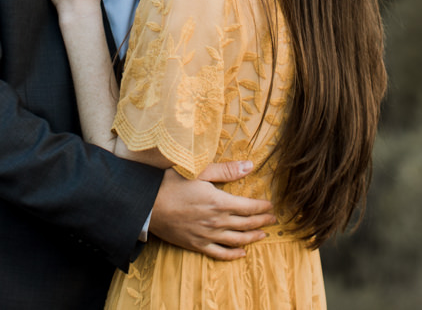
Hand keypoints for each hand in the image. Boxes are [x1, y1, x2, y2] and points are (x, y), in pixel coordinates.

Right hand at [148, 163, 274, 259]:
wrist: (147, 204)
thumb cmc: (171, 183)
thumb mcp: (199, 171)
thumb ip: (226, 170)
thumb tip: (250, 166)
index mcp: (219, 202)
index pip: (249, 207)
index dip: (263, 207)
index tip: (272, 206)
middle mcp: (217, 221)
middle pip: (247, 224)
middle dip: (263, 222)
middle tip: (273, 220)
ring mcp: (207, 235)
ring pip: (237, 240)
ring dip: (253, 238)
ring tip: (264, 235)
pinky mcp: (197, 244)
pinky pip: (219, 253)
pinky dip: (233, 255)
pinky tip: (242, 253)